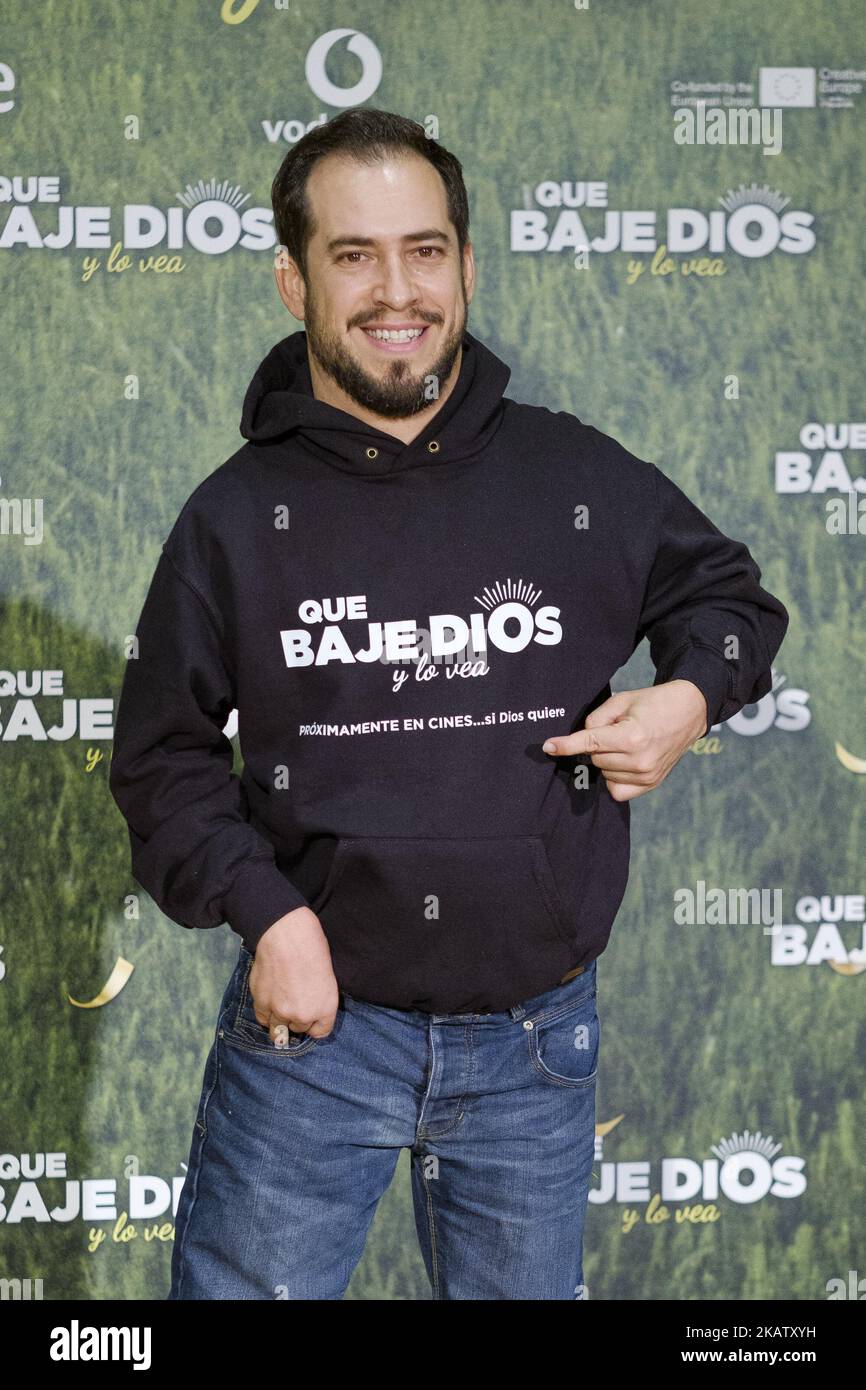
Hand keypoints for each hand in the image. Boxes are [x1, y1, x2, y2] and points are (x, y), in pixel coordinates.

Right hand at [249, 906, 339, 1043]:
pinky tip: (269, 1003)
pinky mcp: (262, 1004)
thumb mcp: (328, 976)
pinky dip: (266, 1014)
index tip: (311, 1016)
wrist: (286, 936)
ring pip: (278, 1031)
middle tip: (295, 1001)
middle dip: (298, 1018)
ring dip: (280, 1021)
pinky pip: (263, 1019)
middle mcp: (303, 1016)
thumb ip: (319, 998)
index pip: (321, 1032)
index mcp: (326, 1008)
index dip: (315, 1024)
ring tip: (280, 1007)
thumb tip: (309, 1006)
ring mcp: (281, 1012)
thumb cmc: (311, 948)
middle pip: (299, 1029)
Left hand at [541, 680, 707, 802]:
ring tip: (627, 743)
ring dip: (608, 760)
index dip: (566, 745)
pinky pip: (617, 791)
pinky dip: (615, 778)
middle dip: (598, 745)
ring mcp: (647, 776)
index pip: (589, 743)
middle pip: (596, 758)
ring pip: (605, 774)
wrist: (688, 712)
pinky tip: (624, 763)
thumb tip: (580, 741)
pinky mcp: (651, 784)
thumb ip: (596, 719)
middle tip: (617, 730)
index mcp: (631, 737)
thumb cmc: (652, 702)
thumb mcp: (621, 701)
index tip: (548, 747)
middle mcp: (639, 761)